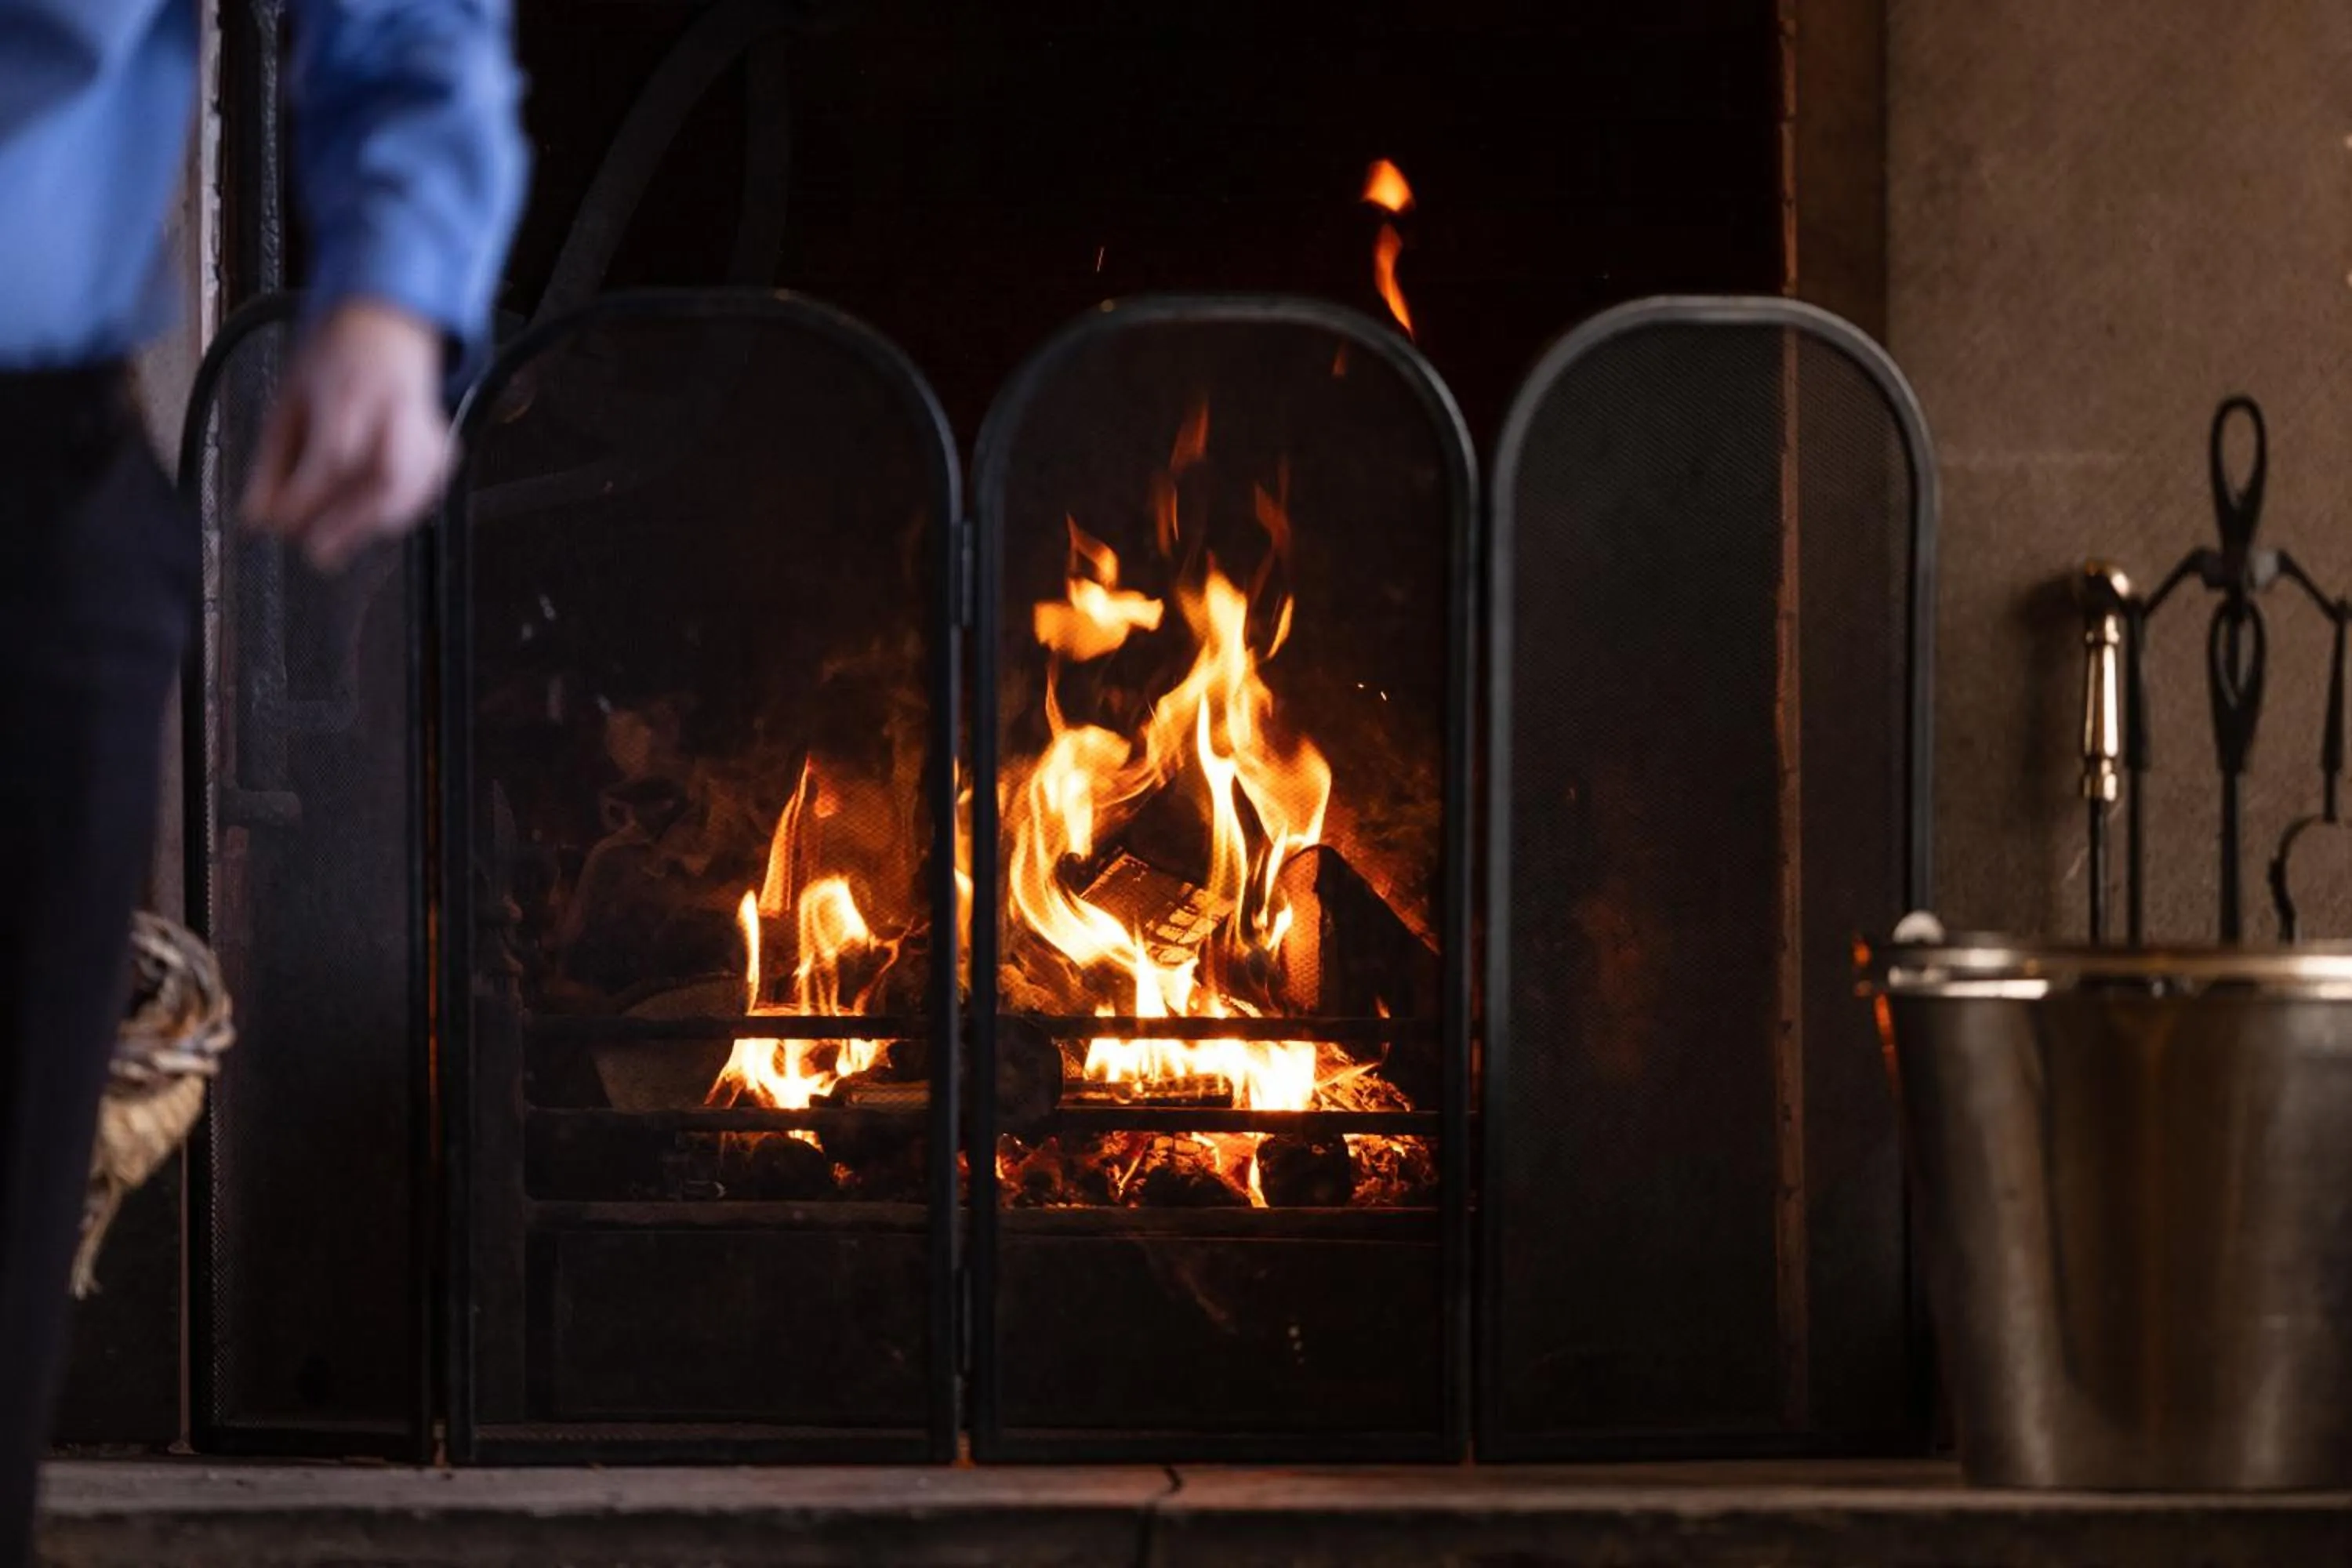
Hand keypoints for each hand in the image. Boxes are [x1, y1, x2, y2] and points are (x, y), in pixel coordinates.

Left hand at [241, 300, 453, 573]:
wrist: (387, 328)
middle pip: (386, 477)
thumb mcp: (288, 403)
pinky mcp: (444, 446)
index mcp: (351, 391)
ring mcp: (428, 427)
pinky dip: (399, 515)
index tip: (280, 523)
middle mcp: (396, 409)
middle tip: (317, 553)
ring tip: (338, 545)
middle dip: (350, 523)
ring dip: (374, 525)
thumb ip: (271, 463)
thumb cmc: (333, 363)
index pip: (335, 454)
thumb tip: (256, 518)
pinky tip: (372, 524)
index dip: (307, 496)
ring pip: (414, 490)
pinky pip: (426, 492)